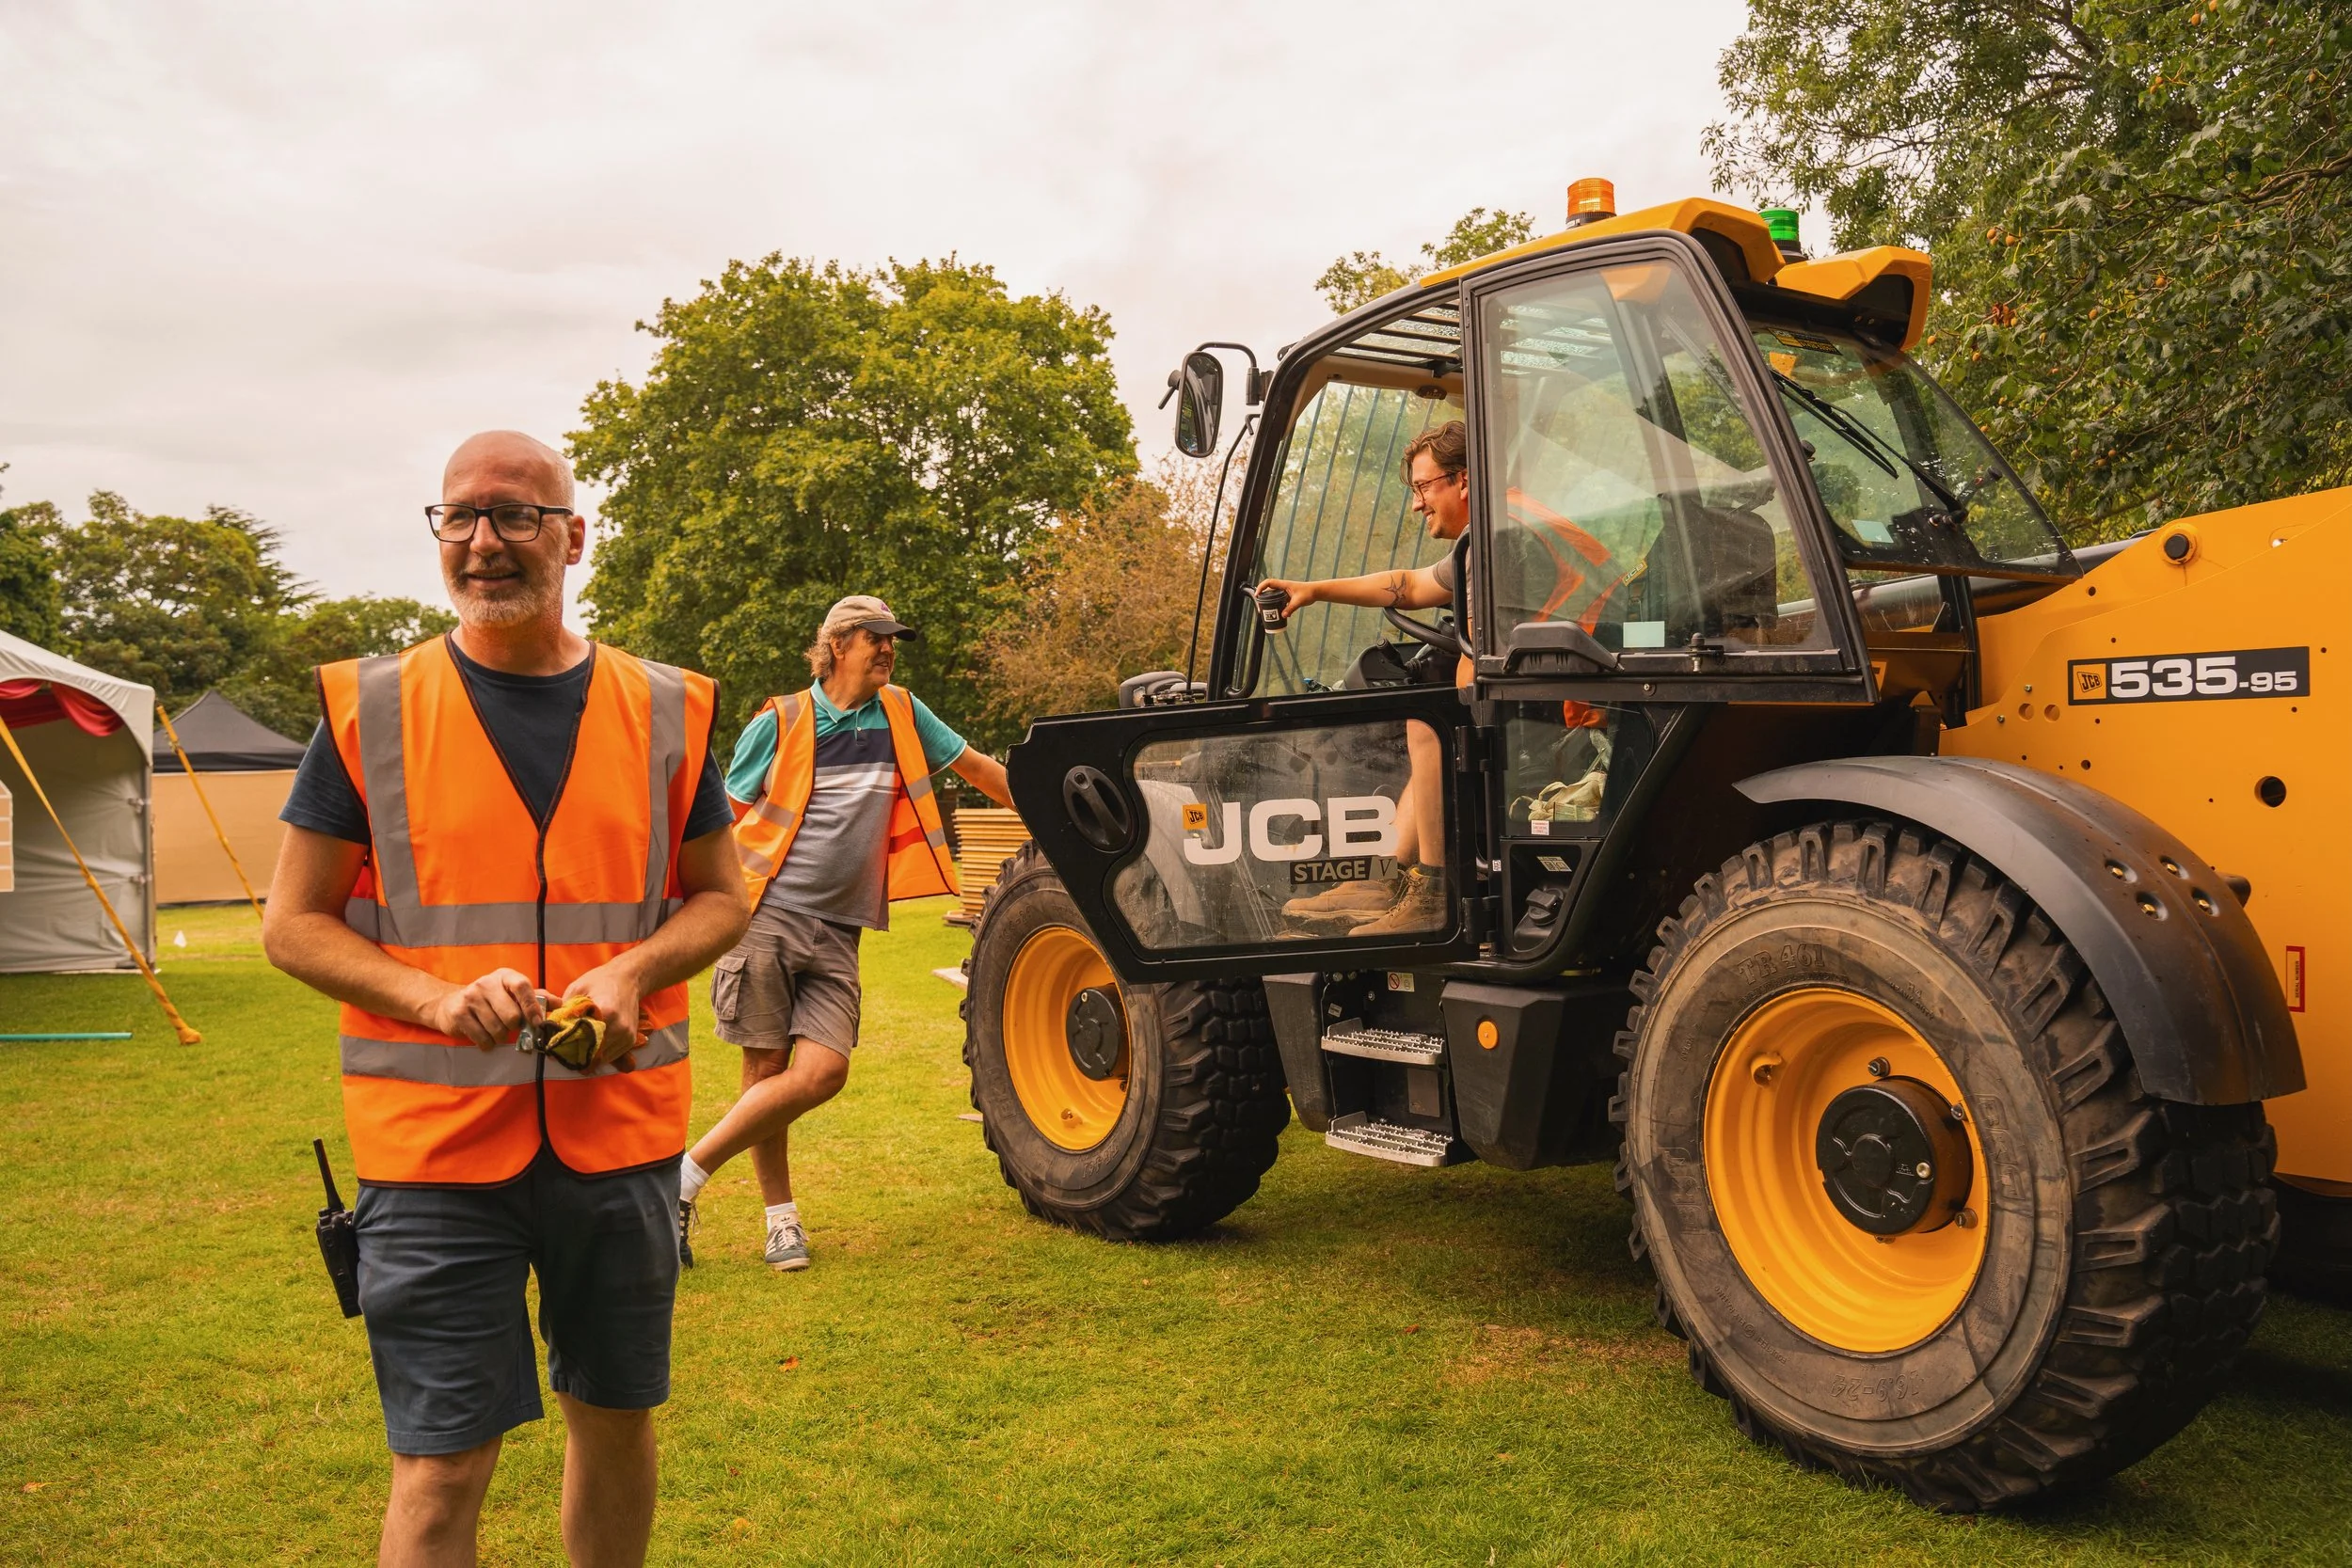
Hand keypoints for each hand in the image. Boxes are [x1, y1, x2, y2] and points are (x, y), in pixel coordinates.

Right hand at [424, 969, 542, 1048]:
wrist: (451, 1003)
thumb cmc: (492, 1000)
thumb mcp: (513, 994)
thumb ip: (538, 998)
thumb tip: (561, 1004)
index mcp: (505, 976)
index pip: (523, 987)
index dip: (532, 1007)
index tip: (538, 1023)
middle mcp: (486, 983)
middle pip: (511, 1015)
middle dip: (515, 1028)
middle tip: (511, 1028)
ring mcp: (470, 997)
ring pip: (497, 1029)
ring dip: (501, 1037)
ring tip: (497, 1032)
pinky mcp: (459, 1013)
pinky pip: (481, 1038)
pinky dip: (487, 1043)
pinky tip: (485, 1038)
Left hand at [563, 959, 646, 1068]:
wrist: (628, 979)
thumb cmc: (601, 981)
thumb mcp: (577, 990)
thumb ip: (566, 1011)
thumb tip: (551, 1031)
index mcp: (607, 1012)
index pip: (582, 1040)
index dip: (566, 1046)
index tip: (553, 1047)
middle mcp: (620, 1027)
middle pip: (592, 1054)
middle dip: (574, 1055)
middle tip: (560, 1052)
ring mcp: (627, 1036)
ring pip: (601, 1059)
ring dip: (586, 1057)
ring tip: (573, 1049)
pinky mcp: (630, 1040)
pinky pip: (610, 1056)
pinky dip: (597, 1055)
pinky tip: (589, 1045)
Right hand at [1258, 579, 1313, 622]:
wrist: (1316, 592)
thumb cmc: (1309, 592)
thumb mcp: (1299, 601)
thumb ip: (1290, 608)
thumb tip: (1283, 616)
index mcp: (1284, 585)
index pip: (1269, 583)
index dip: (1261, 587)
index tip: (1257, 595)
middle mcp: (1283, 588)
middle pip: (1269, 590)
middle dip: (1263, 598)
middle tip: (1260, 607)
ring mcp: (1285, 592)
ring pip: (1274, 597)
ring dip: (1270, 603)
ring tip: (1267, 612)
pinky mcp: (1288, 597)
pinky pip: (1280, 601)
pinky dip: (1278, 607)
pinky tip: (1280, 615)